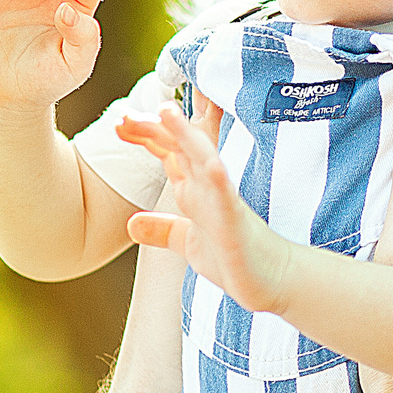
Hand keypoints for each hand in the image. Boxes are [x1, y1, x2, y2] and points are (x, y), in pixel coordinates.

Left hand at [120, 98, 296, 313]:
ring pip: (203, 159)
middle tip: (123, 117)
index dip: (146, 136)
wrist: (274, 281)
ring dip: (185, 135)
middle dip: (154, 129)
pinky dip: (215, 174)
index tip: (118, 123)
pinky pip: (225, 193)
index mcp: (197, 191)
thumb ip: (163, 230)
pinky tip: (207, 159)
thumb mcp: (189, 243)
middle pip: (180, 148)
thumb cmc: (235, 260)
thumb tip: (131, 224)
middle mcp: (208, 189)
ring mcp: (223, 201)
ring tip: (166, 111)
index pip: (170, 154)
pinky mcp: (236, 220)